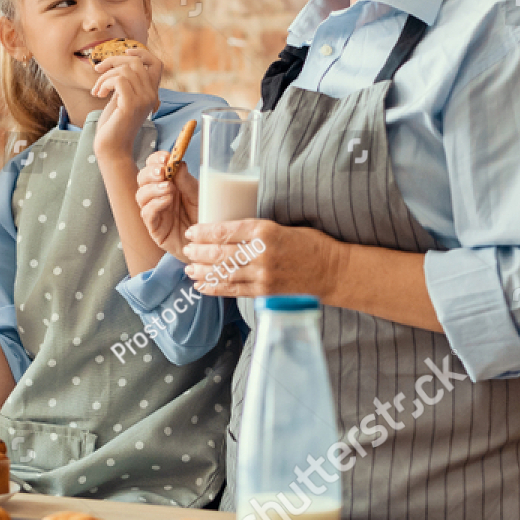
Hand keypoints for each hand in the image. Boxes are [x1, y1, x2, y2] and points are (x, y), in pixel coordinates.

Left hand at [91, 47, 160, 159]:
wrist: (112, 148)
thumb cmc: (113, 125)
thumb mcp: (121, 99)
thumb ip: (125, 83)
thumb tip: (117, 64)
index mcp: (151, 93)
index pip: (156, 63)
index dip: (141, 52)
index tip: (124, 52)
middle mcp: (151, 95)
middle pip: (136, 61)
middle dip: (113, 60)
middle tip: (98, 70)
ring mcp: (143, 100)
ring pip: (125, 69)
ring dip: (105, 76)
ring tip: (97, 90)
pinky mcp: (131, 105)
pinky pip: (119, 79)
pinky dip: (105, 83)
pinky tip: (99, 94)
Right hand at [136, 151, 197, 259]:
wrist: (209, 243)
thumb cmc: (203, 217)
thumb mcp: (199, 195)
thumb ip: (187, 181)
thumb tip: (177, 163)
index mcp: (168, 183)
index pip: (154, 166)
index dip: (156, 160)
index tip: (165, 158)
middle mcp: (158, 196)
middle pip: (142, 179)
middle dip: (149, 173)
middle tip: (162, 172)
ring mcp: (155, 212)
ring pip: (141, 195)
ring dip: (152, 189)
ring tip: (168, 189)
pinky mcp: (154, 228)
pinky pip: (146, 214)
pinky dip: (154, 205)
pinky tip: (166, 201)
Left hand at [182, 218, 345, 300]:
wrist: (332, 271)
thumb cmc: (309, 244)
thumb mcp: (281, 226)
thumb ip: (255, 230)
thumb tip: (225, 232)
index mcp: (264, 231)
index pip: (225, 231)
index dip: (203, 233)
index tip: (192, 233)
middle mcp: (261, 253)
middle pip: (219, 253)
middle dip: (198, 253)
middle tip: (187, 251)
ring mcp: (262, 275)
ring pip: (223, 273)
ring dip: (202, 272)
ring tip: (189, 270)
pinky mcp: (264, 292)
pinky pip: (233, 290)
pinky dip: (214, 289)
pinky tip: (202, 286)